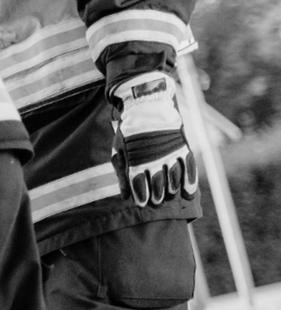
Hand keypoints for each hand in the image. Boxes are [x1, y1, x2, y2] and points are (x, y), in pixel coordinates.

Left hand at [111, 71, 198, 205]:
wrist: (146, 105)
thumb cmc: (129, 131)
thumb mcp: (120, 150)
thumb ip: (122, 173)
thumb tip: (125, 196)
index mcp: (136, 156)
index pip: (139, 181)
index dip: (141, 194)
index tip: (142, 204)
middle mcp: (154, 155)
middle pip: (158, 181)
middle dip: (157, 194)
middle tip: (157, 202)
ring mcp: (169, 150)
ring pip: (174, 176)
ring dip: (172, 189)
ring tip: (170, 196)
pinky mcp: (181, 145)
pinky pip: (188, 166)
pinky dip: (189, 180)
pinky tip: (189, 192)